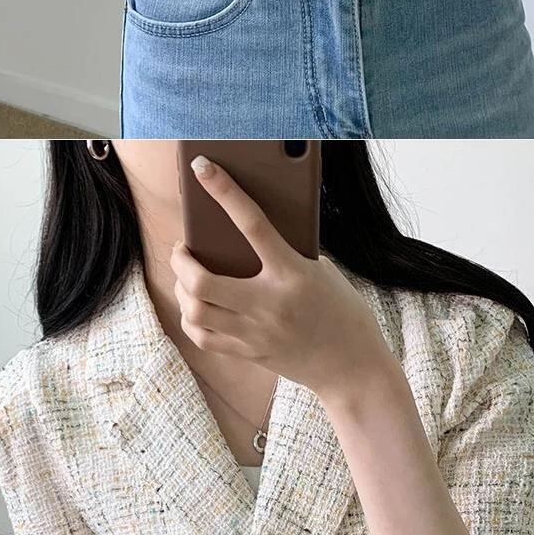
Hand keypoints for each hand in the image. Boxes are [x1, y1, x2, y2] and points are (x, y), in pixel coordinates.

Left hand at [171, 162, 388, 404]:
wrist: (353, 367)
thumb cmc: (342, 311)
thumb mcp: (321, 273)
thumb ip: (285, 256)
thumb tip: (240, 239)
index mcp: (293, 273)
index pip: (252, 223)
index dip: (224, 192)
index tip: (202, 167)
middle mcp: (269, 304)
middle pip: (202, 280)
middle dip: (180, 260)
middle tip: (181, 249)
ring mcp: (256, 332)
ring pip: (195, 310)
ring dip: (181, 289)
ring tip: (186, 277)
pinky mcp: (250, 353)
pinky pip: (203, 338)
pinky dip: (191, 319)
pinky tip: (195, 307)